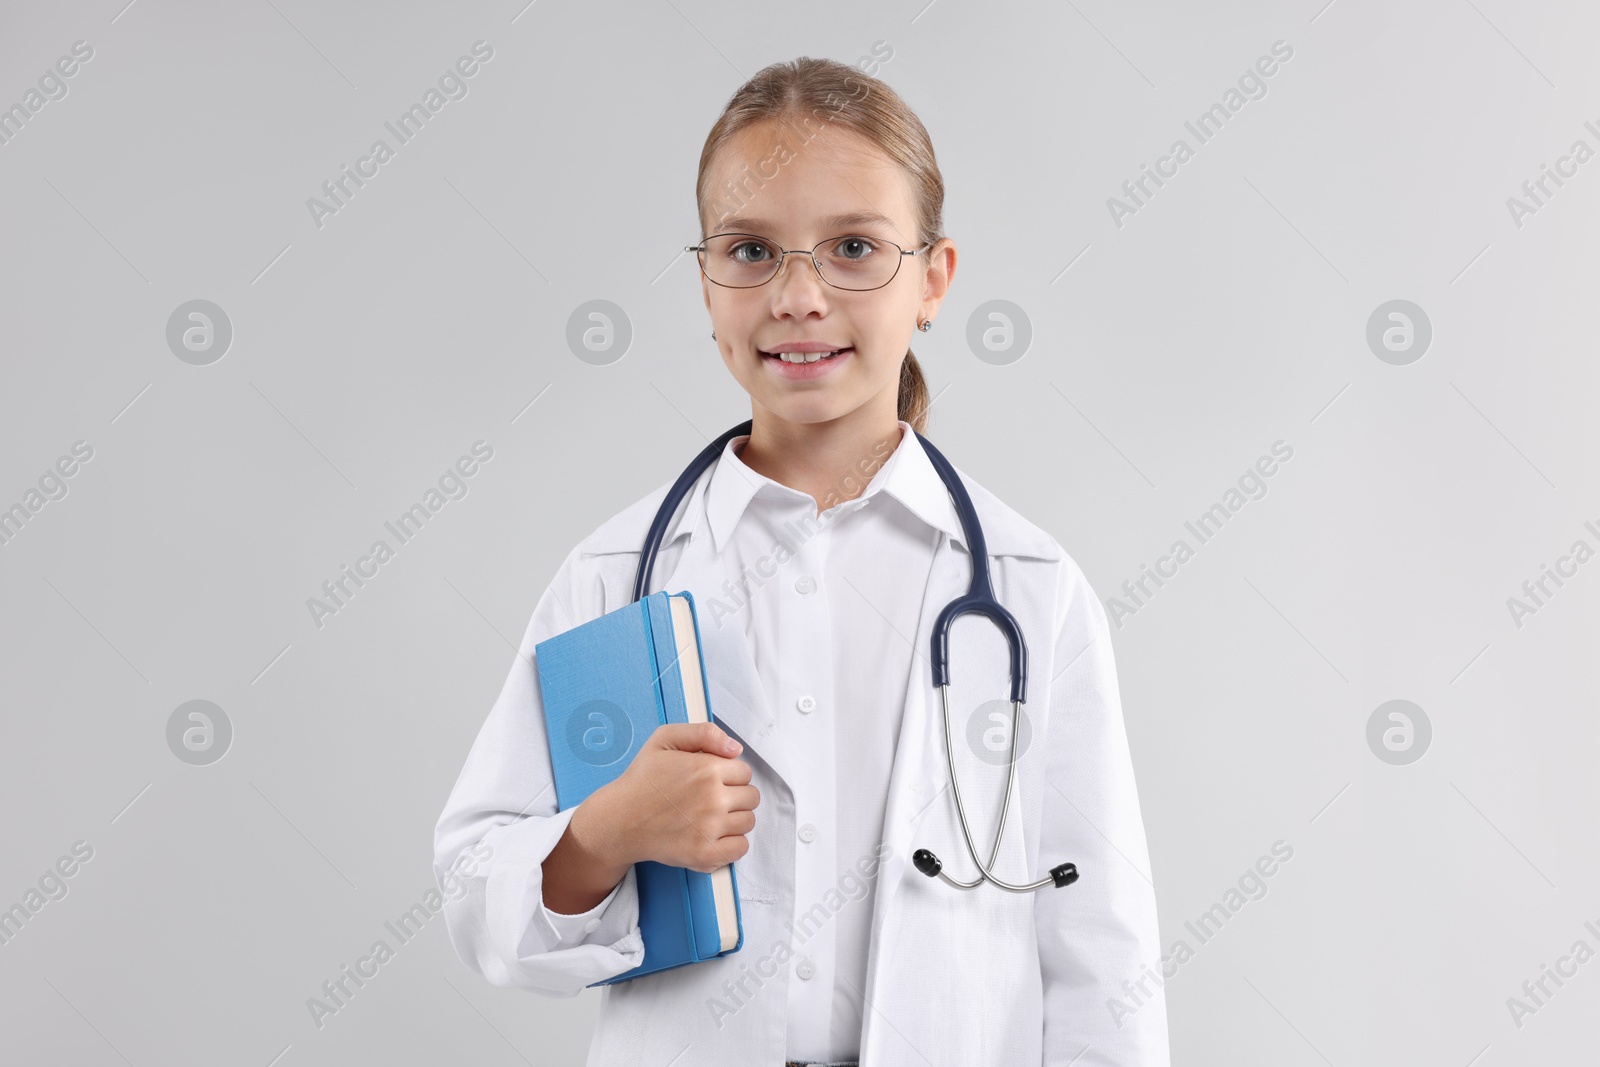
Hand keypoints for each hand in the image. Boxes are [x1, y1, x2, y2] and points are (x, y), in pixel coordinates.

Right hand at [583, 722, 759, 874]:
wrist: (620, 820)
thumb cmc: (642, 780)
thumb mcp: (665, 739)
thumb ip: (704, 733)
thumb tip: (735, 748)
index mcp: (707, 769)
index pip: (745, 772)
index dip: (729, 775)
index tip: (713, 780)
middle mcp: (712, 799)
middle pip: (751, 797)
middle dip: (736, 795)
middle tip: (712, 798)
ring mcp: (709, 829)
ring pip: (748, 822)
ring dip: (735, 818)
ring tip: (712, 816)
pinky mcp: (704, 854)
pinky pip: (740, 848)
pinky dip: (732, 843)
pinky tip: (714, 834)